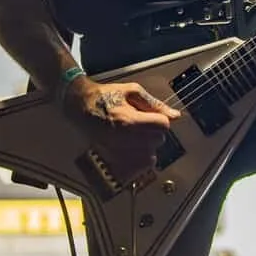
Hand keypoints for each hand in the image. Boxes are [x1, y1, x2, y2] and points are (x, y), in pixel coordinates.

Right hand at [64, 77, 179, 177]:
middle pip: (158, 140)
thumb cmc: (105, 97)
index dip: (160, 118)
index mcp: (129, 120)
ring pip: (151, 154)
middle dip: (155, 131)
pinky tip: (135, 145)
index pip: (163, 125)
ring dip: (149, 144)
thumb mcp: (132, 91)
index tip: (152, 115)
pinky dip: (142, 156)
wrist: (81, 106)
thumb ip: (155, 104)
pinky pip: (139, 164)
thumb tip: (174, 115)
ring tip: (137, 133)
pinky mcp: (115, 158)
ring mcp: (119, 150)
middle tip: (143, 122)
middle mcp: (124, 139)